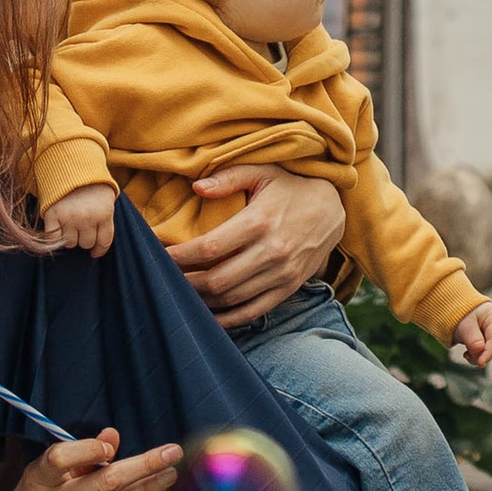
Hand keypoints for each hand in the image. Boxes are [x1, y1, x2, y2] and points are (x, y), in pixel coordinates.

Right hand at [0, 429, 182, 490]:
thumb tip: (113, 436)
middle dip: (143, 465)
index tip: (111, 445)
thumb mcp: (45, 475)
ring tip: (170, 474)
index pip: (59, 458)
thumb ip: (78, 456)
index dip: (87, 450)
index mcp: (36, 480)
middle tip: (173, 452)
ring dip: (147, 488)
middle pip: (102, 483)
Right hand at [43, 183, 117, 257]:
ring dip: (70, 236)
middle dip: (84, 238)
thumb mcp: (105, 198)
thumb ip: (104, 219)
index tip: (94, 252)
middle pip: (86, 243)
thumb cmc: (90, 184)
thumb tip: (97, 247)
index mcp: (105, 213)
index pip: (104, 241)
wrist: (68, 164)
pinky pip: (54, 239)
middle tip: (80, 227)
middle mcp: (88, 217)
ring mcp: (70, 217)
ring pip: (70, 243)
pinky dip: (54, 236)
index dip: (99, 249)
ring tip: (69, 223)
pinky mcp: (53, 215)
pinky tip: (57, 228)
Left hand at [169, 167, 343, 328]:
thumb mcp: (263, 172)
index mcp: (260, 221)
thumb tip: (196, 187)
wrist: (333, 208)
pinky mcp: (289, 287)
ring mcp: (282, 273)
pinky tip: (207, 314)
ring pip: (231, 298)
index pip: (209, 247)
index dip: (179, 256)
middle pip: (216, 280)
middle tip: (163, 278)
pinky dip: (227, 319)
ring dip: (201, 300)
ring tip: (180, 292)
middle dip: (184, 283)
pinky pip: (253, 311)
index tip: (158, 256)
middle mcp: (272, 250)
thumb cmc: (290, 186)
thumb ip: (229, 177)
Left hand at [450, 300, 491, 369]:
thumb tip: (480, 352)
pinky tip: (467, 353)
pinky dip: (474, 356)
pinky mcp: (486, 343)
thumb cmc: (461, 314)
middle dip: (482, 354)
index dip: (489, 352)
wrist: (454, 308)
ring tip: (466, 352)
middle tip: (467, 354)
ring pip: (489, 352)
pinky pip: (483, 354)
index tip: (480, 363)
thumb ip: (473, 339)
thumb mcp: (464, 324)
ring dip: (476, 356)